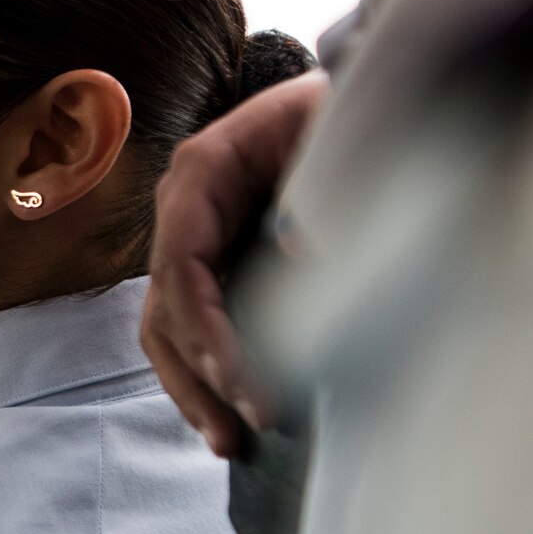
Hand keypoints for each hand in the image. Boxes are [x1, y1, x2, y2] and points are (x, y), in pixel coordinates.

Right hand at [142, 71, 328, 457]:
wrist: (367, 91)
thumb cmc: (350, 108)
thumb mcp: (342, 135)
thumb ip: (326, 191)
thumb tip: (302, 256)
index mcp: (203, 170)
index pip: (182, 266)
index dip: (206, 332)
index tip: (247, 384)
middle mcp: (185, 206)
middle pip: (165, 305)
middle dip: (200, 372)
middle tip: (249, 425)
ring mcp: (197, 233)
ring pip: (167, 323)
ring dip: (192, 385)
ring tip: (228, 441)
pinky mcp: (220, 257)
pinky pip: (194, 322)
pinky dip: (205, 370)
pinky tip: (229, 413)